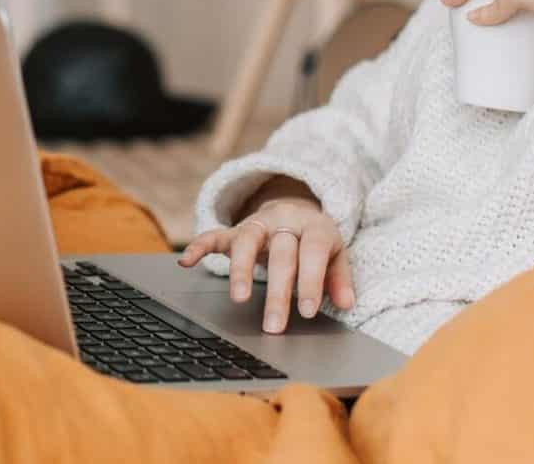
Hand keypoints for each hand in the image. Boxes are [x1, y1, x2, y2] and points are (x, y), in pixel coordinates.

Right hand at [177, 196, 354, 333]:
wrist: (295, 208)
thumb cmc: (316, 241)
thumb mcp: (336, 254)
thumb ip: (339, 278)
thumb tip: (347, 303)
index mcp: (314, 227)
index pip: (313, 251)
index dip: (312, 280)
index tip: (308, 311)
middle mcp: (284, 222)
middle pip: (281, 253)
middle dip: (278, 291)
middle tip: (274, 325)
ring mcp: (258, 224)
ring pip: (247, 240)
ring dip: (241, 269)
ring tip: (239, 298)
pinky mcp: (236, 229)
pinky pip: (215, 234)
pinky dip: (199, 246)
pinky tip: (186, 262)